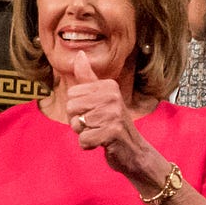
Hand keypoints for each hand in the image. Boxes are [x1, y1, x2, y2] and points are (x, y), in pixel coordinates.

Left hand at [62, 51, 156, 182]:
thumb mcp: (102, 97)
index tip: (93, 112)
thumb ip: (88, 77)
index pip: (72, 94)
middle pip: (71, 108)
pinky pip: (83, 140)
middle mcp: (112, 97)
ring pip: (76, 124)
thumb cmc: (113, 123)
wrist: (134, 150)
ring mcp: (113, 115)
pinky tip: (102, 143)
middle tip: (96, 125)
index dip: (77, 108)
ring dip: (84, 134)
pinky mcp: (112, 133)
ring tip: (100, 133)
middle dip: (78, 121)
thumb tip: (79, 54)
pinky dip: (88, 145)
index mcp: (109, 86)